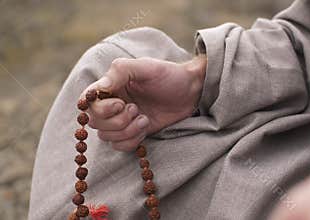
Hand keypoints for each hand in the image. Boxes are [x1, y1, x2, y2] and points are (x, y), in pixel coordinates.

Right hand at [81, 56, 205, 150]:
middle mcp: (112, 104)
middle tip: (136, 109)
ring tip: (144, 118)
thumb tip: (97, 89)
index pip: (88, 103)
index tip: (121, 103)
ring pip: (107, 137)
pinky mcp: (134, 133)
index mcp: (111, 86)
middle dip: (117, 121)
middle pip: (96, 123)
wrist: (191, 91)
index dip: (101, 109)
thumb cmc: (168, 75)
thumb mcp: (145, 67)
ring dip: (127, 131)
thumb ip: (119, 72)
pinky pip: (120, 146)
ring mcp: (123, 120)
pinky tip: (145, 126)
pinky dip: (132, 140)